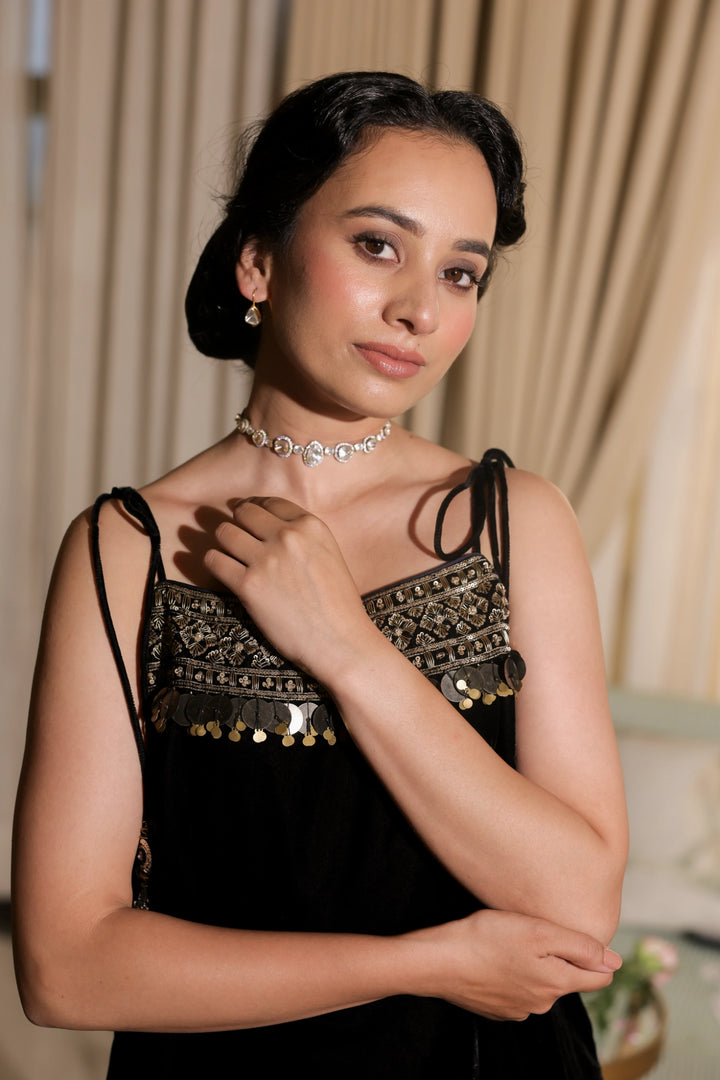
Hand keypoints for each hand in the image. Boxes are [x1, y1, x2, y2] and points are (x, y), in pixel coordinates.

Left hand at [204, 497, 379, 679]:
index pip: (269, 502)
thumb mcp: (328, 555)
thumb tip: (271, 529)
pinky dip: (213, 563)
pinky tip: (222, 571)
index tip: (247, 518)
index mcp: (310, 525)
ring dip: (223, 543)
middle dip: (237, 523)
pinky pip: (214, 561)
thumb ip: (303, 537)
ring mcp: (267, 559)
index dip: (254, 508)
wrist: (340, 641)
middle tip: (236, 537)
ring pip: (224, 533)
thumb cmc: (338, 605)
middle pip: (243, 512)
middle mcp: (288, 536)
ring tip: (229, 556)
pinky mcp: (249, 585)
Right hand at [408, 909, 620, 1020]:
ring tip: (514, 938)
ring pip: (541, 984)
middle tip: (539, 927)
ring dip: (536, 964)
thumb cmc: (486, 939)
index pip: (598, 978)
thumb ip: (580, 946)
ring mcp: (517, 1009)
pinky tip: (497, 956)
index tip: (582, 936)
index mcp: (556, 983)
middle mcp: (542, 1003)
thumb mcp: (538, 931)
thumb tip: (615, 961)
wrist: (438, 962)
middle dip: (562, 956)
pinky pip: (517, 990)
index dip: (598, 955)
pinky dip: (513, 974)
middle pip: (567, 978)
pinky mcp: (496, 1008)